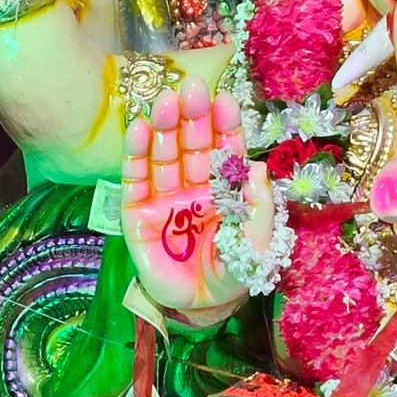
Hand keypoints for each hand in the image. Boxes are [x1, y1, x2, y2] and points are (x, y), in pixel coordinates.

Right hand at [122, 77, 267, 317]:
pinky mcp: (137, 213)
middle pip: (193, 146)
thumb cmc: (232, 275)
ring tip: (167, 101)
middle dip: (194, 117)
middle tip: (194, 88)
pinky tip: (139, 128)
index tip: (225, 100)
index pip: (226, 151)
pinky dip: (136, 153)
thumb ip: (260, 210)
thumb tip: (257, 168)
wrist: (198, 308)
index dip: (225, 126)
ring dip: (165, 127)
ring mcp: (165, 198)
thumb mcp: (257, 248)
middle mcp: (195, 187)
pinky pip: (136, 178)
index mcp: (226, 190)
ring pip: (164, 155)